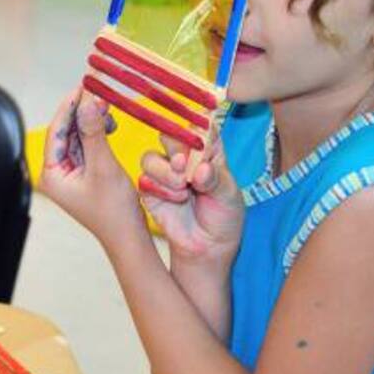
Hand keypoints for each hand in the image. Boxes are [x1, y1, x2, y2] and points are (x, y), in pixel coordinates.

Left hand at [38, 87, 148, 249]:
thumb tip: (88, 102)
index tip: (83, 85)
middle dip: (81, 110)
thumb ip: (94, 133)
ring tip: (107, 105)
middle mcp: (55, 173)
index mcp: (51, 174)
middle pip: (65, 131)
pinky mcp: (83, 172)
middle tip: (97, 89)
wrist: (129, 236)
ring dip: (91, 119)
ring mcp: (69, 173)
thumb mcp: (104, 166)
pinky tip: (109, 123)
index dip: (69, 106)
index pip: (56, 131)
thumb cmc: (114, 209)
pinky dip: (97, 132)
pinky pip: (87, 144)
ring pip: (77, 135)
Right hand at [137, 129, 243, 264]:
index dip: (197, 126)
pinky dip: (160, 188)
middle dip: (175, 149)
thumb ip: (215, 178)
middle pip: (169, 135)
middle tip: (183, 165)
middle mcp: (184, 156)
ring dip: (165, 172)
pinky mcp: (150, 189)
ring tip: (183, 189)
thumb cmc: (223, 216)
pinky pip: (144, 179)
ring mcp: (164, 171)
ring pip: (151, 157)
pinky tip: (176, 200)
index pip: (200, 126)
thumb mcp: (229, 195)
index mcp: (208, 150)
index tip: (198, 140)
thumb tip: (201, 169)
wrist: (207, 246)